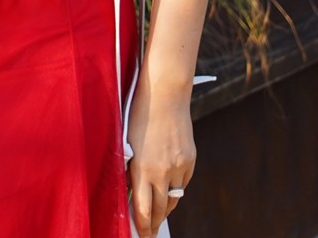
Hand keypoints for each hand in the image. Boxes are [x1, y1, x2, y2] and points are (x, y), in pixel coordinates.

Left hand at [125, 85, 195, 235]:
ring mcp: (179, 166)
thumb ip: (130, 169)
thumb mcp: (126, 144)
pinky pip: (183, 182)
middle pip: (160, 209)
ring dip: (166, 208)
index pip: (143, 209)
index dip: (143, 226)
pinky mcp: (190, 159)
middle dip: (155, 223)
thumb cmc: (139, 115)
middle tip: (151, 232)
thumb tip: (130, 190)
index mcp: (142, 169)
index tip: (142, 235)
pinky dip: (176, 188)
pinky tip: (169, 190)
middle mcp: (162, 171)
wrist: (165, 94)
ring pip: (174, 198)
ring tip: (159, 215)